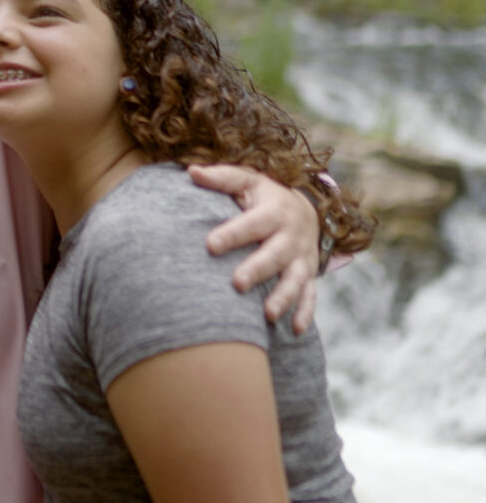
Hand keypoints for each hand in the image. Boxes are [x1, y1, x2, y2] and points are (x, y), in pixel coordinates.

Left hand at [191, 163, 320, 334]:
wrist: (307, 208)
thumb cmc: (265, 195)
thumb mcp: (247, 180)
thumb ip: (222, 178)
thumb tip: (191, 171)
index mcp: (275, 212)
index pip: (253, 224)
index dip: (233, 234)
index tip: (209, 245)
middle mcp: (292, 236)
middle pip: (275, 255)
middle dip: (257, 270)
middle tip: (236, 284)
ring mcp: (303, 258)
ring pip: (296, 279)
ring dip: (283, 297)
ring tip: (267, 315)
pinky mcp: (309, 274)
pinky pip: (310, 295)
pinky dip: (304, 313)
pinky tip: (295, 330)